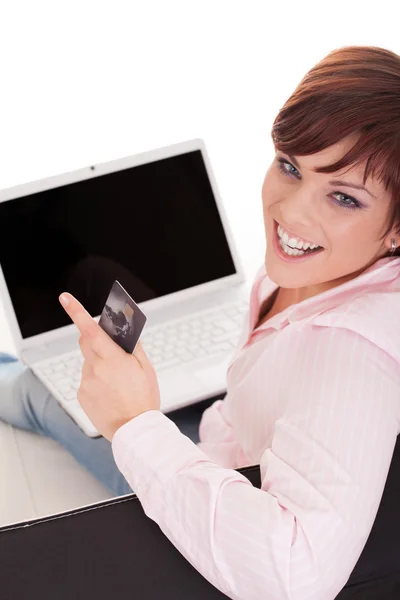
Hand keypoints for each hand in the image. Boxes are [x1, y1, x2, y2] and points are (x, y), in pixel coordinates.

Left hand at [59, 292, 159, 440]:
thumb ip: (133, 347)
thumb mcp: (145, 368)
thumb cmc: (143, 398)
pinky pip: (87, 380)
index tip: (65, 298)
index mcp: (111, 359)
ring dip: (100, 365)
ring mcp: (86, 382)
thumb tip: (125, 332)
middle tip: (112, 350)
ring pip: (89, 363)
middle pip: (86, 342)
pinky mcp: (81, 395)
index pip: (89, 329)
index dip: (76, 312)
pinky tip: (110, 393)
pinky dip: (97, 381)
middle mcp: (95, 368)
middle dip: (95, 339)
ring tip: (118, 383)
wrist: (134, 430)